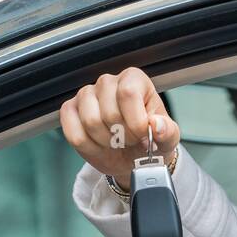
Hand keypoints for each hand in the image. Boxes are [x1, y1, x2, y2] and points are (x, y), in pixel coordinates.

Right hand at [59, 68, 181, 188]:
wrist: (130, 156)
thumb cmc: (148, 140)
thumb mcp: (167, 139)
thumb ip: (167, 131)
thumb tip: (157, 125)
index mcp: (134, 80)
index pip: (128, 93)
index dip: (135, 122)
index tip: (142, 136)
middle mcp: (108, 82)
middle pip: (109, 112)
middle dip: (122, 135)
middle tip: (129, 140)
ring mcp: (86, 95)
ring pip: (90, 122)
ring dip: (106, 141)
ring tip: (115, 141)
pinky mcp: (69, 110)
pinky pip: (73, 132)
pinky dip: (89, 147)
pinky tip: (99, 144)